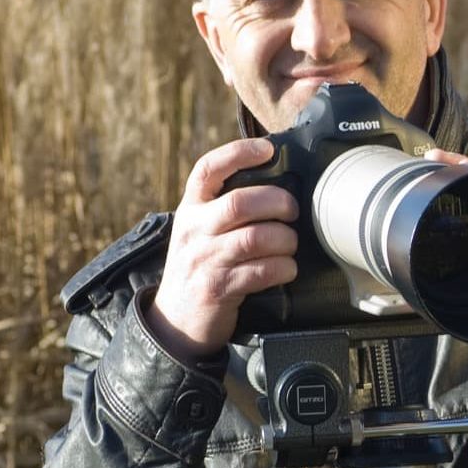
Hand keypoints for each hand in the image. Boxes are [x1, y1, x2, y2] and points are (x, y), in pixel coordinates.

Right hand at [147, 138, 298, 361]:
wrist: (175, 319)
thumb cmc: (200, 266)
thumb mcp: (199, 230)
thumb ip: (224, 207)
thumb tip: (276, 185)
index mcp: (191, 208)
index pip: (208, 168)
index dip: (238, 152)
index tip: (267, 148)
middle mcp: (194, 230)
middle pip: (240, 202)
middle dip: (277, 202)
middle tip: (292, 210)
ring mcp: (204, 259)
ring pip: (256, 237)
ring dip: (284, 240)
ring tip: (290, 244)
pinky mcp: (218, 288)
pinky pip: (261, 271)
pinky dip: (283, 268)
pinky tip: (286, 269)